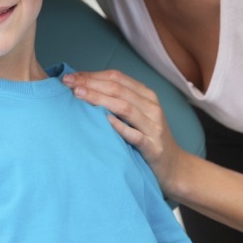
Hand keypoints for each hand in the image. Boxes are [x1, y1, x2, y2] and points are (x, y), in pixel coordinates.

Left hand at [62, 69, 185, 195]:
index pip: (116, 77)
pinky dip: (119, 127)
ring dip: (99, 99)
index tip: (70, 76)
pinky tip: (104, 121)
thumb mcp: (136, 115)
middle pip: (117, 89)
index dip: (92, 74)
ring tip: (78, 96)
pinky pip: (135, 135)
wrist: (174, 168)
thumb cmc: (148, 138)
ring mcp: (153, 127)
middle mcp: (151, 107)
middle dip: (90, 83)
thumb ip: (117, 101)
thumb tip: (83, 88)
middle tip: (68, 83)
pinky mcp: (153, 147)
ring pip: (124, 107)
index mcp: (145, 95)